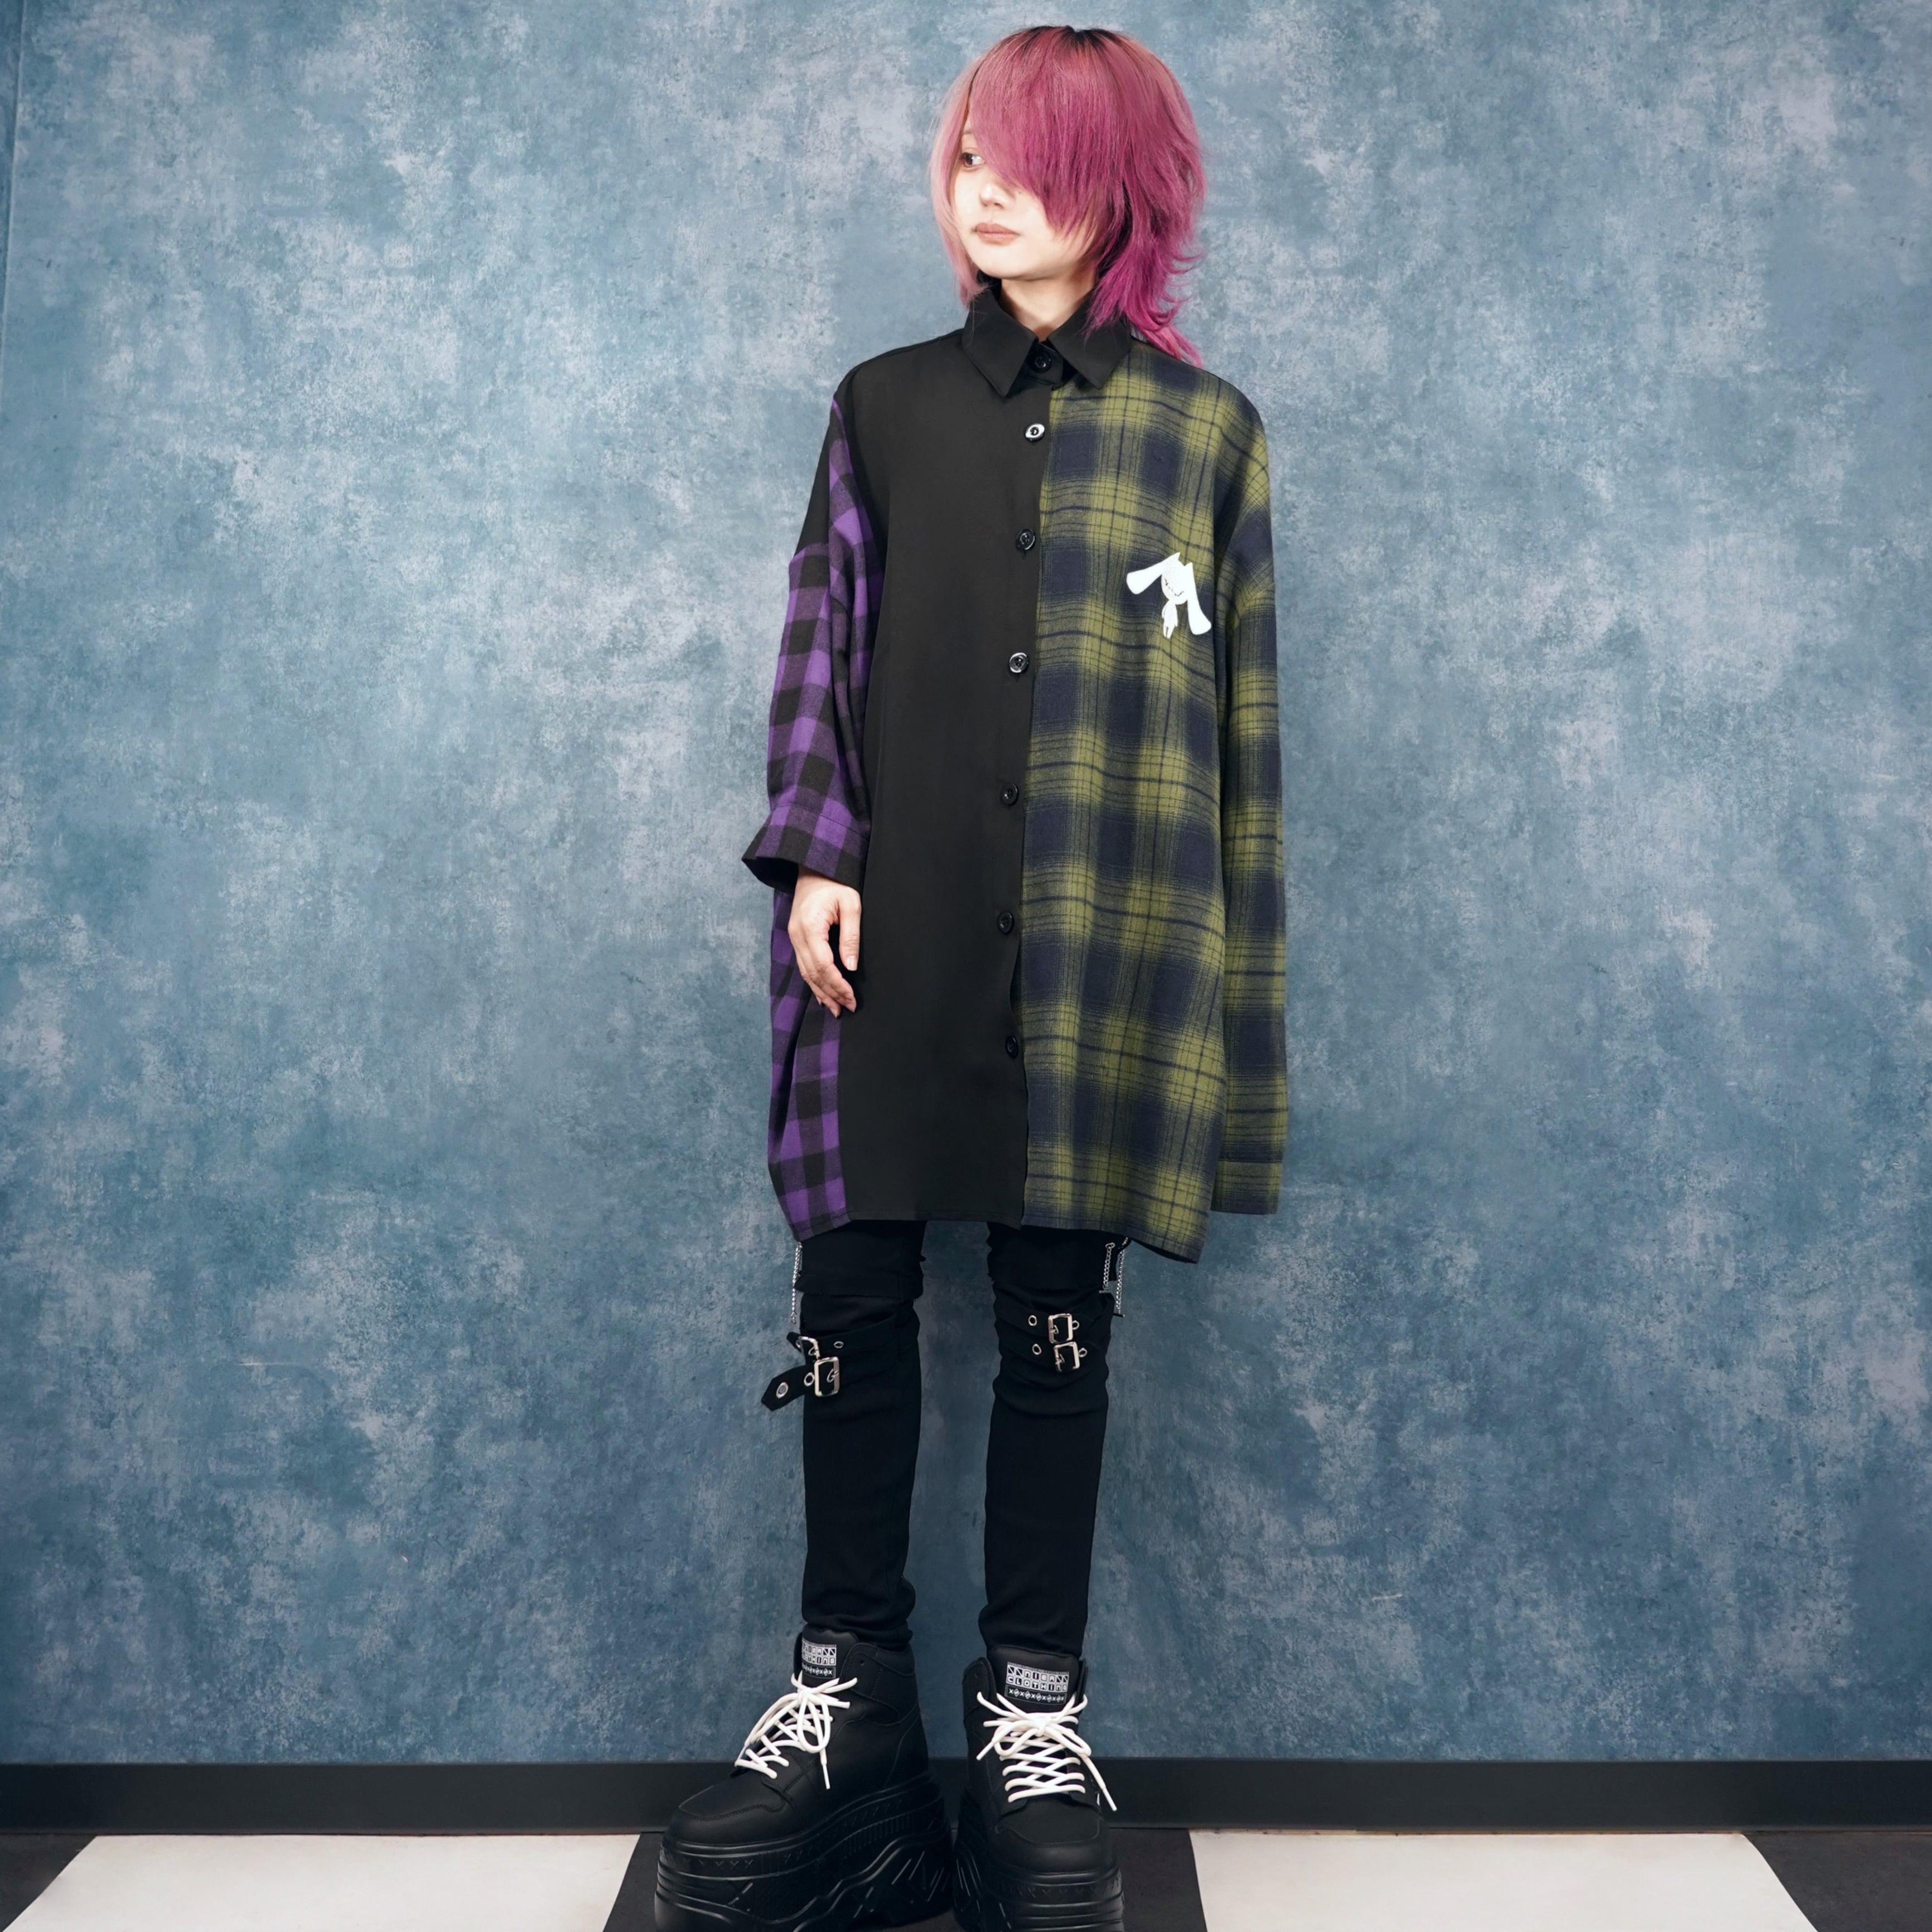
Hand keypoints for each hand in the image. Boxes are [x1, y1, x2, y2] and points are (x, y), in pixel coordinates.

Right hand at [789, 869, 860, 1015]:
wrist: (814, 867)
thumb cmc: (835, 883)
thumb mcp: (851, 904)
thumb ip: (851, 936)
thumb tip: (851, 966)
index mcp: (810, 927)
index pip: (823, 965)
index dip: (837, 985)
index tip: (852, 998)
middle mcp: (797, 935)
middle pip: (813, 974)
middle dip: (831, 994)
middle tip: (847, 1008)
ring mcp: (794, 937)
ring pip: (806, 973)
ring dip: (821, 992)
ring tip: (836, 1009)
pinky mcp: (797, 938)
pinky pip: (803, 965)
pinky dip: (814, 982)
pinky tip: (822, 994)